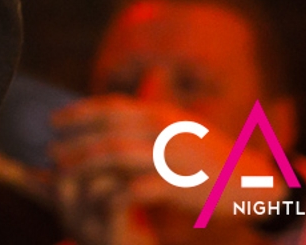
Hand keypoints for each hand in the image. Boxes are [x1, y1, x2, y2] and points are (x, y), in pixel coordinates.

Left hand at [48, 97, 274, 244]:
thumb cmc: (211, 155)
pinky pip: (139, 189)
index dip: (79, 113)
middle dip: (75, 141)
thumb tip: (114, 117)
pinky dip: (114, 193)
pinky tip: (97, 199)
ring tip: (65, 173)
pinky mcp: (180, 186)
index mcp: (162, 114)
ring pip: (117, 157)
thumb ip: (149, 121)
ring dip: (86, 164)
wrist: (254, 180)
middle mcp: (164, 131)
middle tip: (51, 151)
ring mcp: (172, 158)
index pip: (111, 107)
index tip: (54, 121)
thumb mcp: (179, 127)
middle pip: (108, 132)